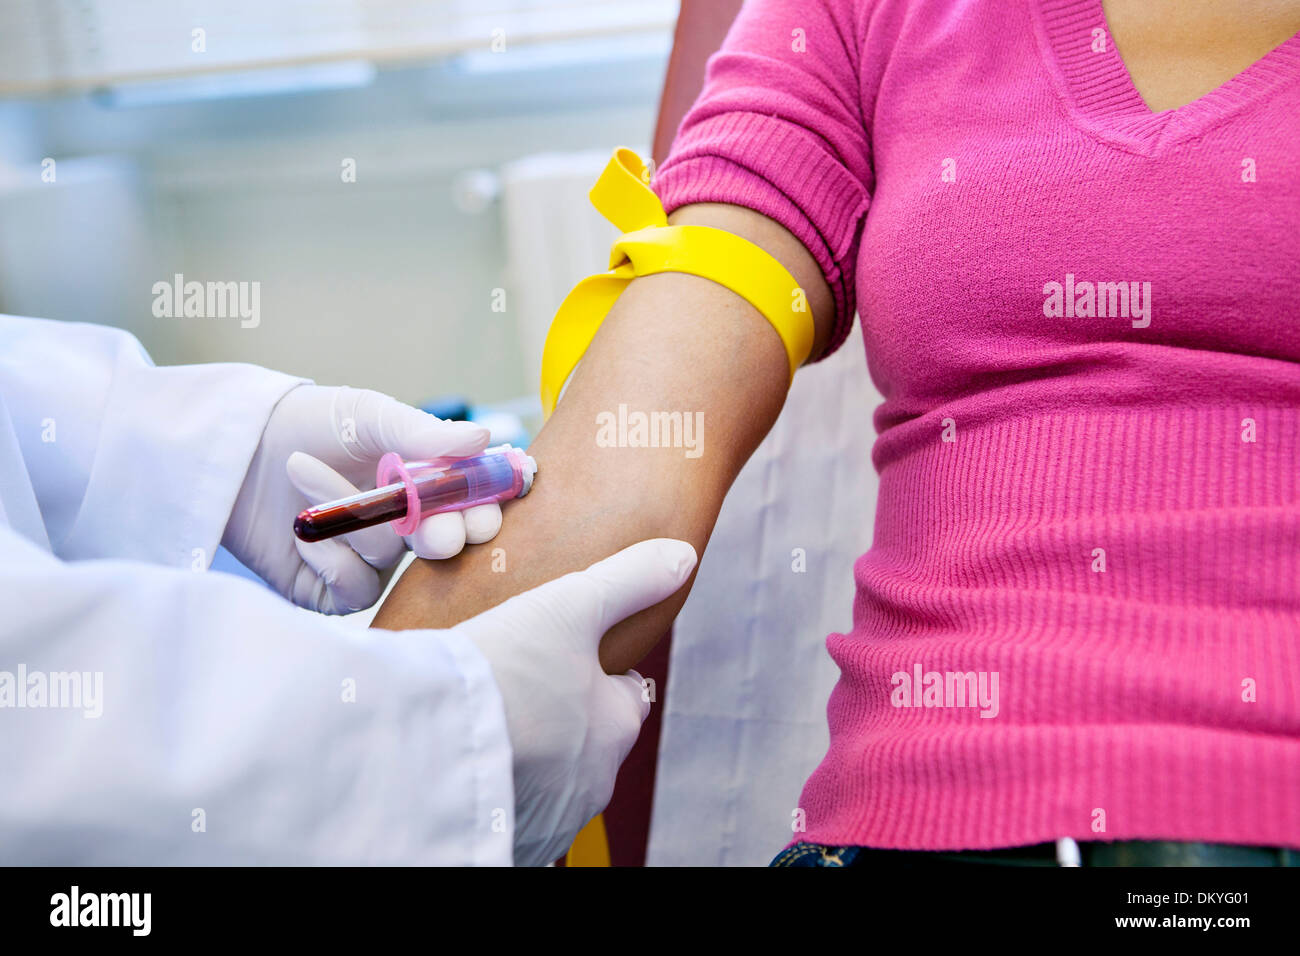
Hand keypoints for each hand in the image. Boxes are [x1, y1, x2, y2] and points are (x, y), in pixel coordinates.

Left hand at [222, 384, 503, 612]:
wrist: (234, 446)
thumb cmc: (307, 425)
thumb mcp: (366, 416)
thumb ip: (422, 433)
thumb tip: (483, 437)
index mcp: (423, 486)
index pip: (470, 508)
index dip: (482, 515)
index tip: (481, 514)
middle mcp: (403, 529)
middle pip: (444, 548)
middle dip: (441, 537)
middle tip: (434, 532)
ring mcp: (368, 562)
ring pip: (390, 562)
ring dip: (350, 518)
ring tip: (301, 471)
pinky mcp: (329, 592)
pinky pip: (354, 590)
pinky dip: (330, 557)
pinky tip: (301, 529)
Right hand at [450, 537, 697, 865]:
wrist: (428, 747)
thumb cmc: (505, 670)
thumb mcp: (570, 605)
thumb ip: (628, 581)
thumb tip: (683, 557)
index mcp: (616, 726)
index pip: (628, 699)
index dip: (603, 676)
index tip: (573, 661)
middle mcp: (593, 782)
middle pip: (589, 745)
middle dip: (565, 722)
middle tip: (521, 692)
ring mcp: (551, 819)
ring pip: (552, 783)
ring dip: (532, 761)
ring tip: (489, 728)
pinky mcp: (508, 845)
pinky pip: (512, 814)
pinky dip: (498, 791)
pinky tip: (468, 765)